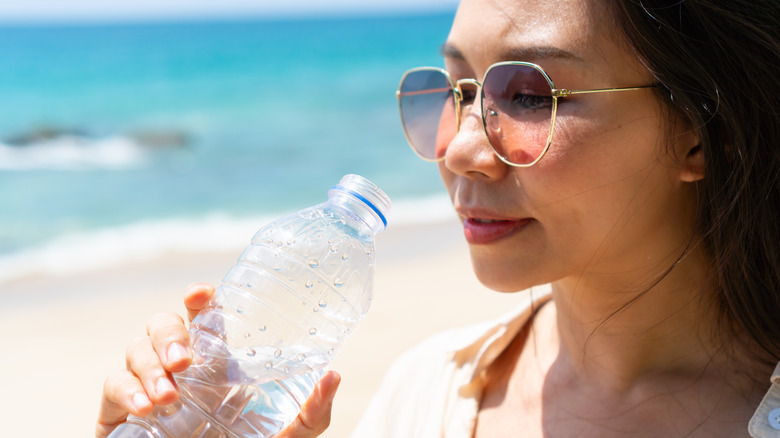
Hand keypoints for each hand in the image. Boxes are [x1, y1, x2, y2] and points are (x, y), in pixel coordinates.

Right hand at [96, 283, 339, 437]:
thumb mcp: (287, 435)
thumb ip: (312, 412)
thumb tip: (333, 375)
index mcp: (216, 362)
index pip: (204, 317)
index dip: (199, 299)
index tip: (201, 294)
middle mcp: (181, 366)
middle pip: (165, 323)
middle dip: (170, 333)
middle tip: (185, 360)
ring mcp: (149, 384)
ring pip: (137, 347)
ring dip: (150, 365)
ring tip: (168, 396)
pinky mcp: (120, 409)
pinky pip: (113, 383)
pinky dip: (127, 390)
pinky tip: (147, 407)